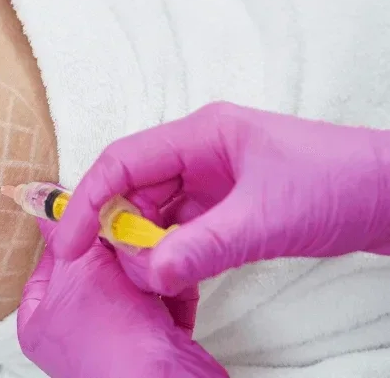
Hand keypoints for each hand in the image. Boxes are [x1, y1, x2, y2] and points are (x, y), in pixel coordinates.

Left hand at [19, 220, 227, 377]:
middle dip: (117, 251)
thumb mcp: (80, 267)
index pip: (46, 266)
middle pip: (93, 273)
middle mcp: (72, 336)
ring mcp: (113, 343)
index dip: (69, 237)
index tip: (89, 213)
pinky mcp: (151, 347)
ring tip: (156, 251)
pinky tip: (176, 280)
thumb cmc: (111, 333)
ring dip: (146, 269)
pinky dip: (169, 293)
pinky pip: (159, 307)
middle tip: (131, 225)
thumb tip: (44, 206)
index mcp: (40, 322)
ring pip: (130, 288)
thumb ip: (64, 233)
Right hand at [53, 101, 389, 296]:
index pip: (123, 160)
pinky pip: (182, 230)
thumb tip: (147, 271)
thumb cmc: (342, 183)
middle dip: (119, 229)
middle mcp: (199, 152)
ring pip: (156, 212)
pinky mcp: (228, 206)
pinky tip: (173, 277)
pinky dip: (172, 254)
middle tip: (118, 270)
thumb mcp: (266, 218)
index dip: (88, 201)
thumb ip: (204, 246)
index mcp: (201, 135)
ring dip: (147, 246)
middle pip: (134, 188)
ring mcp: (214, 179)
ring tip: (148, 279)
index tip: (71, 243)